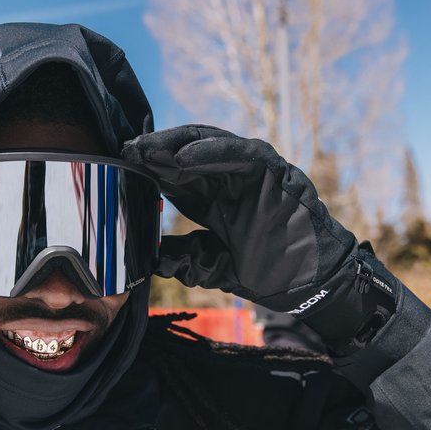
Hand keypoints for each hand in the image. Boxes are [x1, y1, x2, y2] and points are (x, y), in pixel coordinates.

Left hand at [122, 124, 379, 315]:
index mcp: (213, 198)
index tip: (122, 165)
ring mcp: (253, 173)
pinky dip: (213, 150)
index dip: (149, 168)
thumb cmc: (267, 273)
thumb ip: (184, 257)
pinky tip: (183, 156)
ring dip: (177, 145)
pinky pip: (242, 153)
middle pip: (187, 154)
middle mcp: (229, 180)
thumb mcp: (211, 266)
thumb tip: (152, 259)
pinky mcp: (275, 173)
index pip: (175, 174)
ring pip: (210, 145)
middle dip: (156, 151)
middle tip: (127, 151)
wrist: (308, 285)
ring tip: (148, 148)